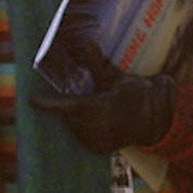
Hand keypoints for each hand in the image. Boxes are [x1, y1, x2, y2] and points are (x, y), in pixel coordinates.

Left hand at [30, 44, 174, 154]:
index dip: (48, 103)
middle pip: (69, 115)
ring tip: (90, 109)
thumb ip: (97, 64)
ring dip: (76, 118)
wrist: (159, 119)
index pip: (66, 105)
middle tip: (76, 98)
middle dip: (67, 107)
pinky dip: (84, 129)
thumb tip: (86, 43)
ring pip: (74, 127)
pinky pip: (82, 137)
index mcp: (99, 106)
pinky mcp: (99, 148)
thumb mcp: (118, 78)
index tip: (32, 99)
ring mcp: (97, 139)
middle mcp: (95, 125)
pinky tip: (95, 121)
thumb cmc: (139, 95)